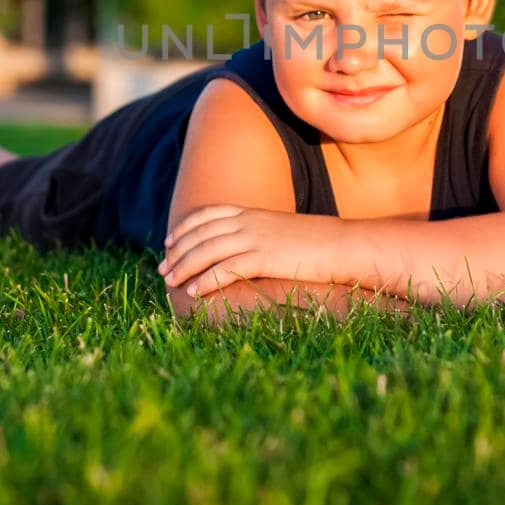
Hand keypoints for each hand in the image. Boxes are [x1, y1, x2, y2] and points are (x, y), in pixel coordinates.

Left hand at [158, 205, 339, 296]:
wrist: (342, 245)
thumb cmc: (316, 243)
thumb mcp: (282, 231)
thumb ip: (260, 234)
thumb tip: (243, 249)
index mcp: (253, 212)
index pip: (208, 214)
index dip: (185, 227)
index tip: (169, 242)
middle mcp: (250, 221)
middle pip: (202, 233)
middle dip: (178, 252)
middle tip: (162, 269)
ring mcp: (256, 238)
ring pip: (208, 250)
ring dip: (185, 266)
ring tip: (170, 282)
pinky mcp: (264, 257)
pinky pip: (226, 268)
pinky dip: (206, 280)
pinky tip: (195, 292)